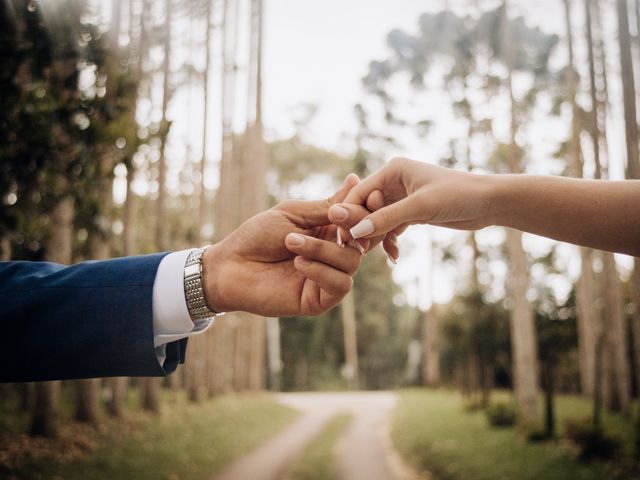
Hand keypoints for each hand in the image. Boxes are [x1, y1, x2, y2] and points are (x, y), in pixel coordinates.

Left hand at [202, 175, 372, 316]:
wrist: (230, 266)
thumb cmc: (257, 237)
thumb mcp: (293, 214)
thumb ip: (327, 205)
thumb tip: (355, 181)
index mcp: (329, 232)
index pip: (362, 221)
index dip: (368, 209)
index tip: (370, 195)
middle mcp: (333, 255)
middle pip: (364, 240)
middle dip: (352, 225)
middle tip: (333, 215)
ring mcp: (327, 278)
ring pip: (352, 262)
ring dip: (323, 249)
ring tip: (291, 242)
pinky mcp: (319, 300)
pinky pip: (340, 284)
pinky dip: (322, 271)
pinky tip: (298, 264)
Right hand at [328, 158, 493, 258]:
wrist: (489, 203)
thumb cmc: (457, 195)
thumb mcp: (419, 207)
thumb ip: (386, 219)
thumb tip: (355, 232)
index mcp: (392, 170)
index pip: (359, 193)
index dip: (348, 215)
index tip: (344, 237)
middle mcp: (394, 182)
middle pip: (365, 207)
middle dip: (361, 228)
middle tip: (359, 250)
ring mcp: (402, 198)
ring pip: (377, 220)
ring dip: (376, 238)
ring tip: (375, 255)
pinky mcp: (411, 212)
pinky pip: (391, 228)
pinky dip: (390, 242)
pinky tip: (394, 257)